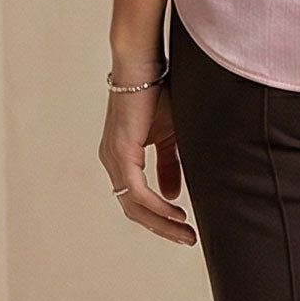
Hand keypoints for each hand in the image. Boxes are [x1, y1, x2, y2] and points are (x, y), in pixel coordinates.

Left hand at [98, 67, 196, 246]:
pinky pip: (138, 191)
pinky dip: (157, 206)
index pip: (136, 199)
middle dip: (162, 228)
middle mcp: (111, 161)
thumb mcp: (169, 133)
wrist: (144, 61)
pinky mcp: (121, 152)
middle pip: (134, 210)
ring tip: (186, 232)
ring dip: (162, 223)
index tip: (183, 228)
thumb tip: (174, 195)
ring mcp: (113, 158)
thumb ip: (170, 163)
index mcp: (120, 156)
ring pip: (135, 206)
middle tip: (187, 239)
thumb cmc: (158, 90)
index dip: (158, 218)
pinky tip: (176, 212)